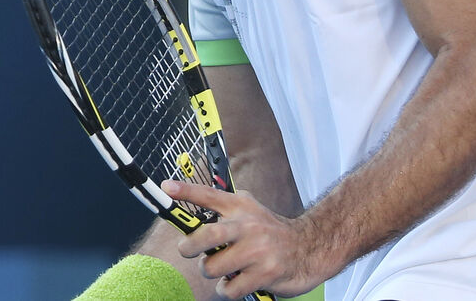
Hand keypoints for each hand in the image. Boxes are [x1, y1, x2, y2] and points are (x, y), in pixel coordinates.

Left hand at [162, 180, 328, 299]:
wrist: (308, 248)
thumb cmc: (270, 232)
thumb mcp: (249, 212)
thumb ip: (223, 212)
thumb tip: (190, 220)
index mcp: (241, 206)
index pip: (209, 195)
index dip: (186, 191)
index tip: (166, 187)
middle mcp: (249, 225)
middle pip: (209, 234)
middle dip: (189, 246)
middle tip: (187, 250)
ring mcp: (258, 250)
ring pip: (213, 267)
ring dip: (212, 271)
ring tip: (224, 269)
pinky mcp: (265, 273)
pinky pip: (230, 288)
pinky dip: (228, 289)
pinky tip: (238, 281)